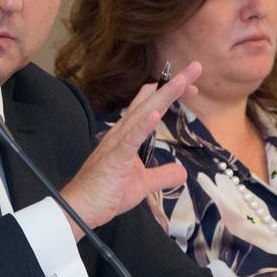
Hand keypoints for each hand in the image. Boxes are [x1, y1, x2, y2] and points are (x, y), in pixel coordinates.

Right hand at [59, 62, 201, 232]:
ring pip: (143, 113)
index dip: (170, 93)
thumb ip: (162, 175)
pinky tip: (156, 113)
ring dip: (163, 96)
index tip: (190, 86)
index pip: (151, 106)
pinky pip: (131, 140)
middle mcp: (122, 132)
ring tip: (181, 81)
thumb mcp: (143, 184)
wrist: (82, 208)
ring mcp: (117, 143)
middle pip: (151, 102)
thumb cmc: (107, 192)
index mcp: (128, 135)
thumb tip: (182, 172)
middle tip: (195, 68)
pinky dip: (144, 125)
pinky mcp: (115, 158)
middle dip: (174, 85)